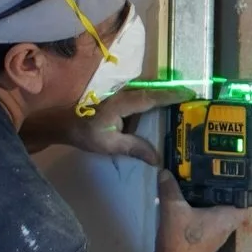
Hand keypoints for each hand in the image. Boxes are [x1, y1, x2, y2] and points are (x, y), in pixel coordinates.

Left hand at [23, 89, 181, 164]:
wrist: (59, 121)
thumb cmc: (83, 132)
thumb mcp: (109, 144)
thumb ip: (134, 148)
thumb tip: (158, 159)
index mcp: (123, 102)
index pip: (152, 97)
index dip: (172, 95)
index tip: (190, 94)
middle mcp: (124, 92)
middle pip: (153, 92)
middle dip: (172, 95)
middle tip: (192, 103)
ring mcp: (120, 93)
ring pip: (146, 94)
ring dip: (162, 99)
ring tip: (181, 109)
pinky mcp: (118, 97)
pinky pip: (139, 98)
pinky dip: (151, 104)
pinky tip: (159, 114)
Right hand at [152, 170, 238, 251]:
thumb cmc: (179, 241)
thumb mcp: (172, 210)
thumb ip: (169, 189)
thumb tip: (165, 171)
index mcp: (226, 218)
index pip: (246, 202)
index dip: (245, 188)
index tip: (236, 176)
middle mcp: (226, 228)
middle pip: (233, 206)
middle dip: (226, 192)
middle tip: (216, 176)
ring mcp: (217, 237)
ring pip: (221, 215)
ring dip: (214, 203)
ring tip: (204, 186)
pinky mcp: (207, 242)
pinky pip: (212, 223)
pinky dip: (206, 213)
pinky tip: (193, 205)